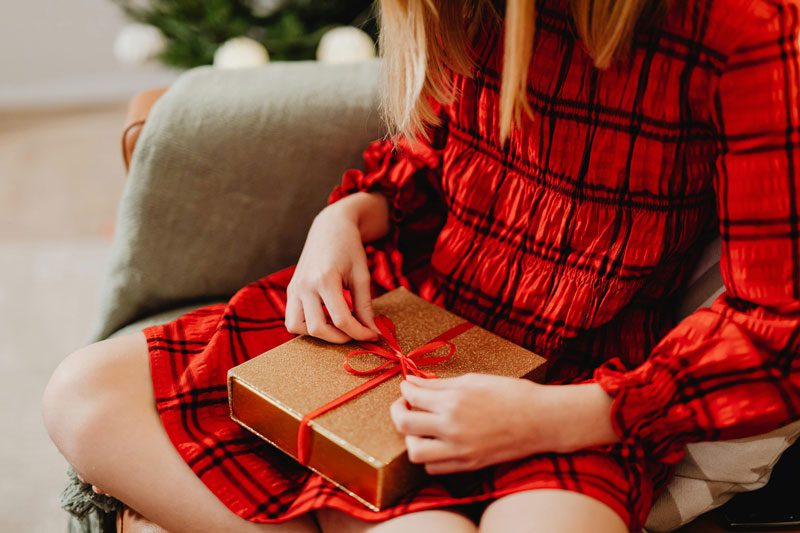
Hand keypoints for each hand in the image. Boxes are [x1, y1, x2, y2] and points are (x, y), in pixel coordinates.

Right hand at [285, 192, 388, 342]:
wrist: (330, 228)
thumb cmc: (349, 249)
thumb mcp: (361, 275)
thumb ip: (365, 306)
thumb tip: (372, 332)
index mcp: (325, 279)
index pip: (341, 319)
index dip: (359, 333)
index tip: (372, 336)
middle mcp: (304, 285)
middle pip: (317, 328)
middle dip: (339, 338)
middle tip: (356, 333)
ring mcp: (294, 288)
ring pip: (297, 327)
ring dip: (318, 334)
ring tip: (338, 326)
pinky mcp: (291, 290)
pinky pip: (292, 318)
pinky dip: (307, 326)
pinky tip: (326, 318)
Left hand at [390, 374, 618, 474]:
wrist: (542, 420)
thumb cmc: (512, 394)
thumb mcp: (474, 380)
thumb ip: (440, 384)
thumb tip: (413, 382)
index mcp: (453, 402)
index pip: (412, 396)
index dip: (406, 389)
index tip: (408, 386)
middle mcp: (452, 428)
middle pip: (404, 425)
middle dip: (398, 412)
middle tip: (405, 405)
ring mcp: (460, 450)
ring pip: (415, 452)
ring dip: (411, 438)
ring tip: (419, 427)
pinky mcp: (469, 464)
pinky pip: (434, 467)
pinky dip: (429, 456)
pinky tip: (435, 442)